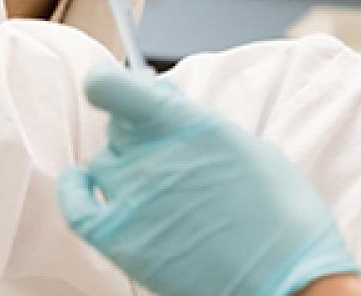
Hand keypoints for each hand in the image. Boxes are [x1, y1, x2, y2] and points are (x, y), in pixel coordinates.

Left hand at [58, 65, 360, 295]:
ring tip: (151, 180)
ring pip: (103, 161)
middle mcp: (153, 155)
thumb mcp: (250, 147)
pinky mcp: (121, 240)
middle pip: (118, 126)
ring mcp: (134, 197)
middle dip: (135, 128)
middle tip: (162, 144)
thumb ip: (200, 124)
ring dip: (121, 163)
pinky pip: (77, 206)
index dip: (111, 84)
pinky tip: (80, 182)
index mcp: (189, 125)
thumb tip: (167, 106)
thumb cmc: (281, 212)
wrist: (286, 278)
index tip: (117, 87)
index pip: (116, 88)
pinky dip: (74, 190)